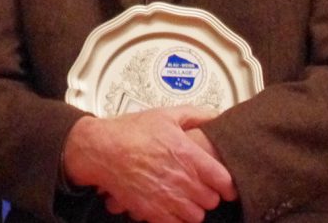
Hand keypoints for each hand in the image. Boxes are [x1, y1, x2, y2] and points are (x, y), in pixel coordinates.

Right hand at [62, 106, 235, 222]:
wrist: (100, 149)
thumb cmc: (129, 132)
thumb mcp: (165, 115)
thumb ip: (196, 115)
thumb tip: (216, 116)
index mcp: (188, 155)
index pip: (225, 181)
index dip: (228, 185)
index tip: (225, 185)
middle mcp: (181, 179)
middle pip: (212, 200)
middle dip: (208, 194)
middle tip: (200, 187)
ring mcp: (167, 197)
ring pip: (196, 215)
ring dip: (193, 208)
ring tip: (186, 198)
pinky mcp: (152, 211)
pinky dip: (176, 218)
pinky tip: (171, 207)